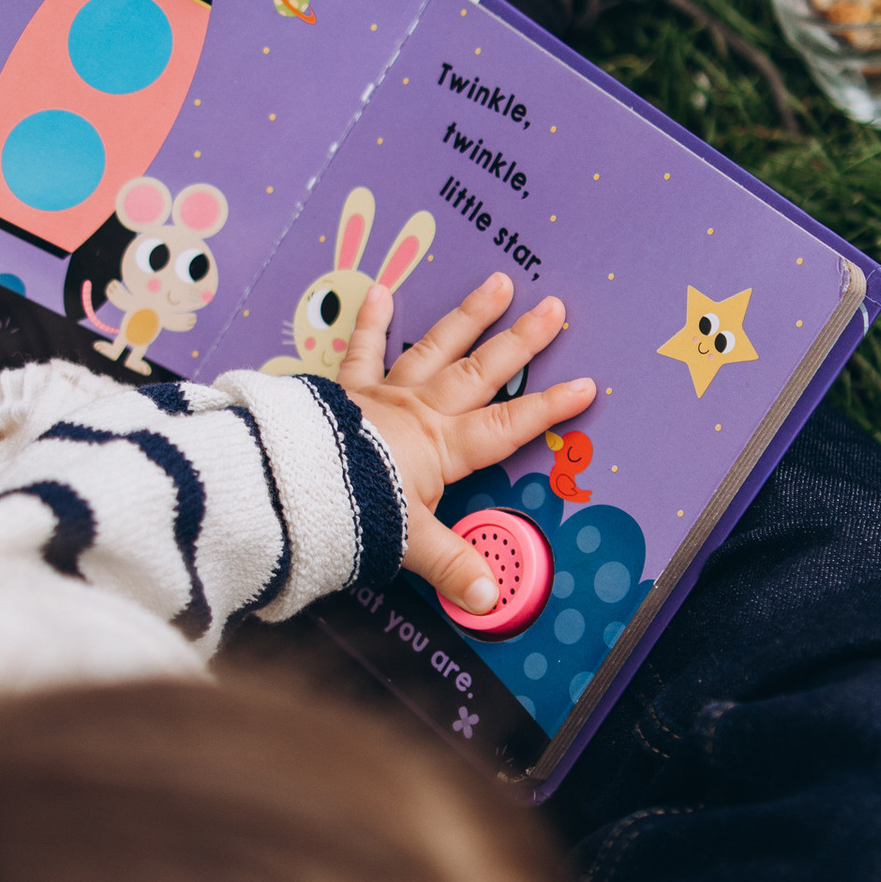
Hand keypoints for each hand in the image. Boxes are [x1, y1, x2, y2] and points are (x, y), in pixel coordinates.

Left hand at [338, 270, 595, 612]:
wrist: (294, 485)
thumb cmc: (356, 511)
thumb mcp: (413, 543)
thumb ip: (454, 567)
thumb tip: (489, 597)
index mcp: (444, 448)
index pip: (509, 427)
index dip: (549, 408)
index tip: (586, 385)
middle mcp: (422, 411)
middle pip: (482, 371)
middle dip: (521, 341)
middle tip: (554, 309)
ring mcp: (385, 393)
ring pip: (436, 348)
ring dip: (469, 316)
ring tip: (498, 283)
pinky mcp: (346, 388)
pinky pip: (362, 350)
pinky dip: (371, 321)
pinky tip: (381, 291)